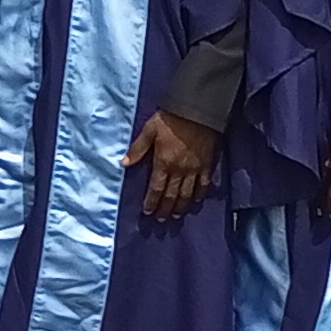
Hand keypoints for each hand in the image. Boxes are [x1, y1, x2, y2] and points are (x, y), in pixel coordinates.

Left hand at [127, 108, 220, 222]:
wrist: (197, 111)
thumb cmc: (170, 119)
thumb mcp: (149, 130)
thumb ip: (137, 148)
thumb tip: (124, 164)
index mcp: (163, 163)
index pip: (156, 188)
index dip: (152, 202)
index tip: (148, 212)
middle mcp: (179, 170)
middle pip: (171, 195)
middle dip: (165, 209)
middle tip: (161, 220)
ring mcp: (194, 169)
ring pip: (187, 193)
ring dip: (181, 206)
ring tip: (177, 215)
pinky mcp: (207, 165)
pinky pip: (204, 184)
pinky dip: (200, 194)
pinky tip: (197, 200)